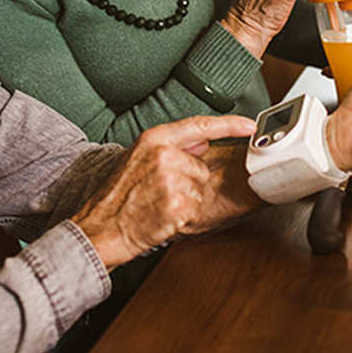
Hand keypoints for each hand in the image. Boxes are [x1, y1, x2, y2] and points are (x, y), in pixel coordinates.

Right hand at [72, 115, 255, 268]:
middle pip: (202, 167)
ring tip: (158, 203)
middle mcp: (164, 155)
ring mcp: (171, 180)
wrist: (101, 227)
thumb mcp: (137, 157)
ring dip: (185, 200)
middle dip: (189, 181)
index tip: (250, 125)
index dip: (229, 124)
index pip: (200, 125)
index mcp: (154, 139)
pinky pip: (195, 208)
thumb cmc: (117, 195)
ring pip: (199, 189)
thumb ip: (170, 146)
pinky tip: (161, 215)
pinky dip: (182, 216)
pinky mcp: (177, 205)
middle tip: (160, 191)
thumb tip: (202, 141)